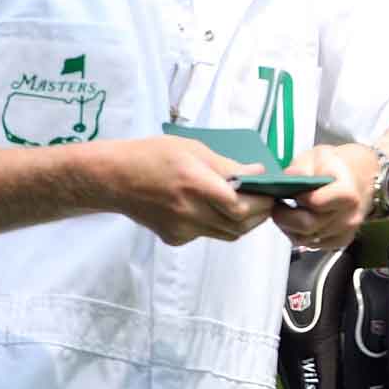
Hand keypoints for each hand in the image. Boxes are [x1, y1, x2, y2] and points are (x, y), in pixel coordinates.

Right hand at [99, 135, 275, 245]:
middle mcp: (190, 212)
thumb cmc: (153, 155)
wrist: (114, 179)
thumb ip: (228, 165)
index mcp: (195, 185)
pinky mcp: (175, 239)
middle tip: (268, 200)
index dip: (263, 202)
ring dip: (243, 221)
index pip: (241, 206)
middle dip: (260, 214)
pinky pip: (208, 234)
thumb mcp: (193, 149)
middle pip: (239, 225)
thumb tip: (260, 173)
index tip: (274, 192)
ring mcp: (182, 230)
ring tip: (248, 204)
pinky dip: (219, 223)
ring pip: (227, 234)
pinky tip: (213, 208)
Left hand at [271, 143, 375, 248]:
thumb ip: (300, 168)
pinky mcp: (341, 242)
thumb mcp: (318, 155)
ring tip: (286, 212)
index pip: (315, 203)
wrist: (364, 175)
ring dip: (290, 228)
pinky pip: (312, 245)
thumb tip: (284, 180)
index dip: (297, 198)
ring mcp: (346, 232)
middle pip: (308, 226)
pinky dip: (300, 235)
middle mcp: (349, 217)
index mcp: (347, 193)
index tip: (287, 191)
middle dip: (285, 218)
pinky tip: (298, 221)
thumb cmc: (338, 164)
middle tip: (276, 206)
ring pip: (306, 240)